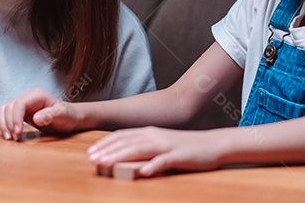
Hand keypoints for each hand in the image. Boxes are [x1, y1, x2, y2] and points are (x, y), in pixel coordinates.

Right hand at [0, 88, 84, 140]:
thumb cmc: (68, 115)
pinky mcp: (21, 112)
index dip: (15, 118)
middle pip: (9, 107)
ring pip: (5, 110)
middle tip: (14, 138)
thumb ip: (50, 115)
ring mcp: (23, 104)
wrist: (70, 117)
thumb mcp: (63, 115)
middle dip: (8, 123)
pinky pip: (7, 115)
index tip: (18, 132)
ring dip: (4, 123)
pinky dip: (4, 124)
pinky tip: (9, 133)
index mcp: (37, 95)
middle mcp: (27, 97)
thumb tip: (36, 118)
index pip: (19, 104)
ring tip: (9, 138)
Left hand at [87, 127, 225, 176]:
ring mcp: (167, 145)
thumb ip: (144, 148)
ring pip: (140, 149)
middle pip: (126, 142)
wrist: (213, 143)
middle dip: (107, 150)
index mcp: (149, 133)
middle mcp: (155, 136)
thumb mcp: (161, 144)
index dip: (105, 144)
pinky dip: (152, 166)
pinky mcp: (180, 155)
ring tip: (107, 164)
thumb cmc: (185, 147)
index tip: (91, 152)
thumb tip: (124, 156)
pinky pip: (164, 161)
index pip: (122, 136)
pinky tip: (142, 172)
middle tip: (91, 159)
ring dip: (121, 157)